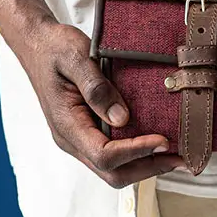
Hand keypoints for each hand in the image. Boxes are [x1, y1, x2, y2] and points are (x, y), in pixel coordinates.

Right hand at [17, 19, 186, 187]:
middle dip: (147, 167)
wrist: (37, 44)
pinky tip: (155, 142)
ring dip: (144, 164)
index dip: (136, 151)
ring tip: (174, 154)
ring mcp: (78, 138)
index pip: (104, 154)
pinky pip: (111, 153)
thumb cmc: (54, 47)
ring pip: (112, 168)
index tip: (163, 140)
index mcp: (66, 124)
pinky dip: (136, 153)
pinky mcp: (86, 131)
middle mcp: (71, 138)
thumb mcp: (76, 57)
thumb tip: (122, 118)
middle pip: (111, 172)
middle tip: (179, 157)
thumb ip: (97, 88)